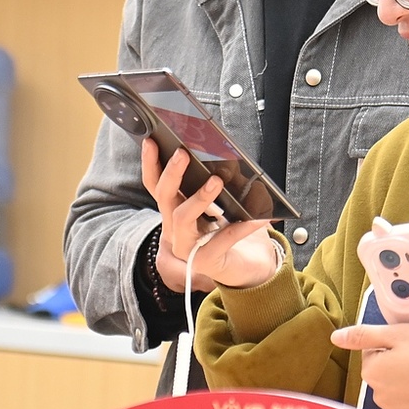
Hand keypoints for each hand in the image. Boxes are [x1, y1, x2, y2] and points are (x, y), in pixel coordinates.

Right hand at [141, 139, 282, 290]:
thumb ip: (228, 181)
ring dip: (199, 197)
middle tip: (182, 154)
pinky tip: (258, 218)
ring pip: (183, 218)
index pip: (156, 185)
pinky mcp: (207, 261)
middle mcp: (176, 228)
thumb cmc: (234, 230)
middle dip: (172, 174)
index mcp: (177, 210)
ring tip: (216, 181)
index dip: (151, 164)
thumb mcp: (231, 200)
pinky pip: (222, 239)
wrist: (249, 267)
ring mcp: (188, 246)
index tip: (152, 141)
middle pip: (164, 197)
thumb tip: (228, 163)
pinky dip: (241, 227)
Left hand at [329, 322, 408, 408]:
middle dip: (398, 368)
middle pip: (383, 375)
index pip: (373, 354)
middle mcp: (378, 396)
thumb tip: (336, 337)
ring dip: (407, 386)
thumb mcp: (399, 333)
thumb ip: (364, 335)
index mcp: (372, 371)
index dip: (392, 347)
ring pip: (396, 394)